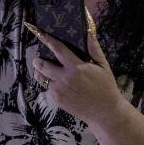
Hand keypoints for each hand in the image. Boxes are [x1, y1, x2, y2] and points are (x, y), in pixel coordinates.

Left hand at [28, 10, 122, 125]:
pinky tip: (55, 82)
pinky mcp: (58, 101)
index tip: (40, 34)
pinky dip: (48, 84)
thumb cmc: (106, 87)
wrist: (104, 112)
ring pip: (41, 79)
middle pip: (43, 66)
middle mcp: (65, 79)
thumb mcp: (103, 66)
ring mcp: (59, 91)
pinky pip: (47, 89)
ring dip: (40, 73)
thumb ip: (94, 49)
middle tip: (37, 58)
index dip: (48, 40)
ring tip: (43, 70)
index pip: (58, 50)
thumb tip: (89, 32)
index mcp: (76, 68)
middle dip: (37, 60)